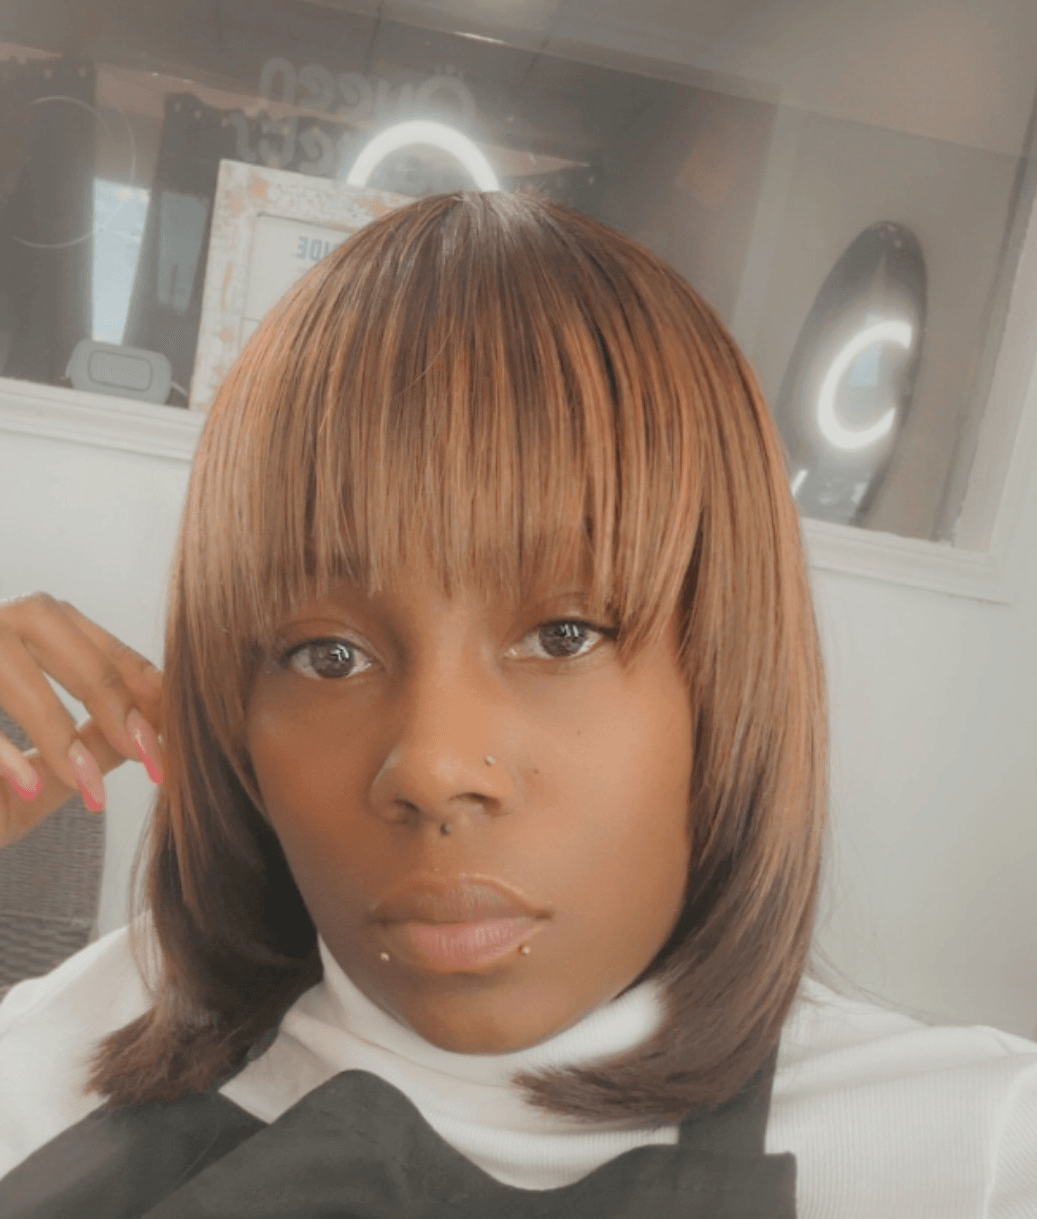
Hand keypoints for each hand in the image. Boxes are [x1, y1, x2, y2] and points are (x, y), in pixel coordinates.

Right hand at [0, 593, 164, 848]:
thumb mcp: (44, 775)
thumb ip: (96, 742)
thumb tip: (165, 725)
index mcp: (20, 634)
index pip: (93, 642)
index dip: (142, 682)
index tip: (182, 730)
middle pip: (54, 631)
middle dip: (110, 694)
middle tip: (153, 757)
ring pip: (6, 666)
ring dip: (56, 732)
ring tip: (95, 792)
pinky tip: (31, 789)